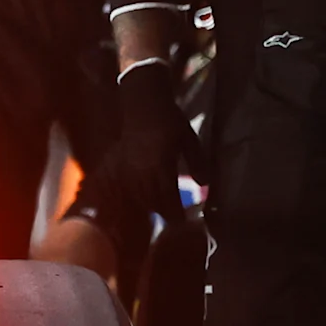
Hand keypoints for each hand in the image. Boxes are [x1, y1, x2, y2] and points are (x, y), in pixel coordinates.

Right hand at [109, 58, 191, 220]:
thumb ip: (197, 161)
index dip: (175, 215)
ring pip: (138, 198)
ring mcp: (128, 169)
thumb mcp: (188, 138)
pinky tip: (142, 198)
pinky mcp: (120, 165)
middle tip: (175, 218)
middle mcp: (142, 171)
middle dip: (164, 212)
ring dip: (150, 206)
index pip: (167, 199)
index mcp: (160, 165)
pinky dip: (135, 196)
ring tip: (161, 210)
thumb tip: (206, 185)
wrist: (142, 101)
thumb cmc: (169, 118)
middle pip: (152, 203)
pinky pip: (126, 188)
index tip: (183, 223)